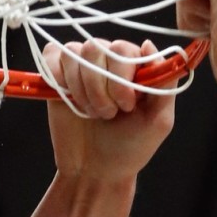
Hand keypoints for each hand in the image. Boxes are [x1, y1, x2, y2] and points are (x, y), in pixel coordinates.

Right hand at [43, 38, 176, 185]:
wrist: (95, 172)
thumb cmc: (129, 148)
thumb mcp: (158, 121)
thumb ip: (165, 83)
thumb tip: (149, 44)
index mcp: (134, 67)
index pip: (124, 48)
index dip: (122, 76)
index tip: (126, 106)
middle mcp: (108, 61)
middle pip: (96, 47)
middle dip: (99, 87)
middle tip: (107, 115)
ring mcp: (81, 67)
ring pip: (74, 53)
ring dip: (81, 87)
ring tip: (91, 112)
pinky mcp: (56, 76)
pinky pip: (52, 56)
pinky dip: (58, 76)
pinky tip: (68, 99)